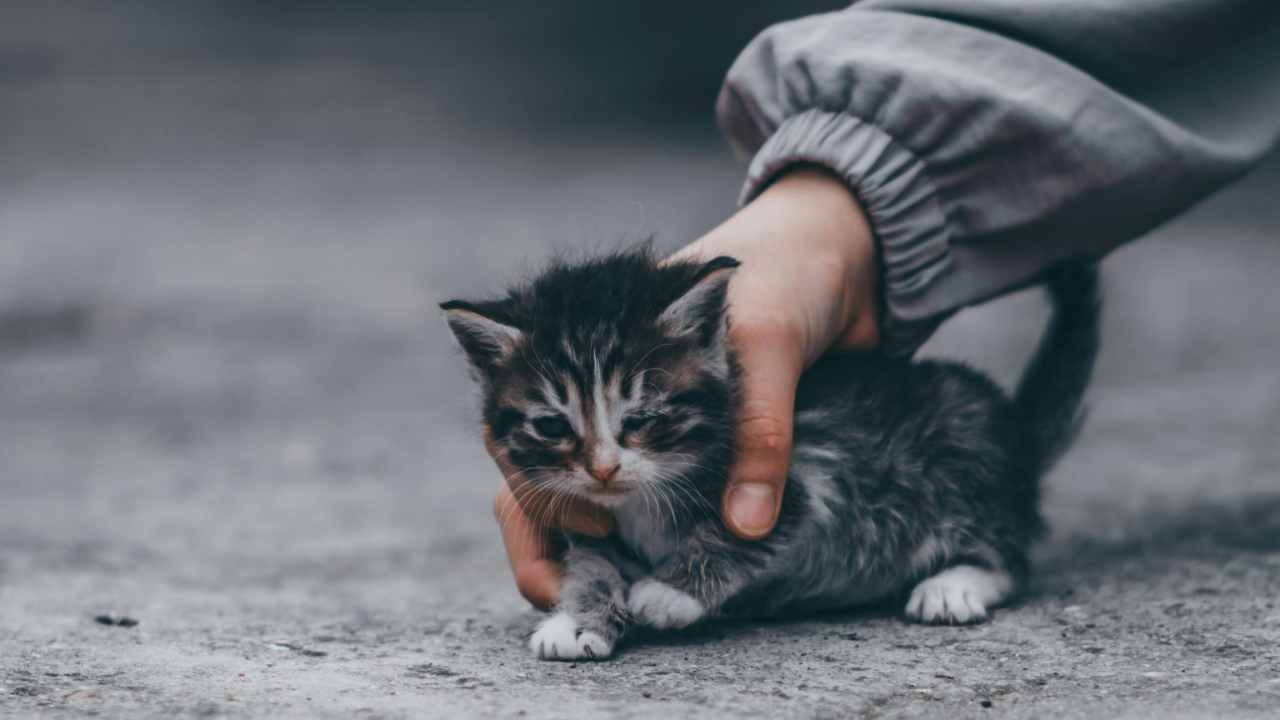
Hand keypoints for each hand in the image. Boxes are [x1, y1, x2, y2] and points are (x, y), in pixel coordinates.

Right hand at [488, 165, 878, 607]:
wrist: (843, 244)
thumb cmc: (789, 269)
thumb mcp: (769, 341)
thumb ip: (760, 430)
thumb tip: (745, 524)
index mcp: (591, 338)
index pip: (518, 422)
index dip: (538, 485)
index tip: (594, 532)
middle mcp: (601, 377)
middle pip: (530, 464)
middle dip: (540, 533)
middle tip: (568, 592)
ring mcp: (634, 405)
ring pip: (571, 480)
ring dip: (571, 536)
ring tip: (597, 589)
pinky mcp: (677, 428)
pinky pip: (632, 484)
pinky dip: (627, 529)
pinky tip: (643, 565)